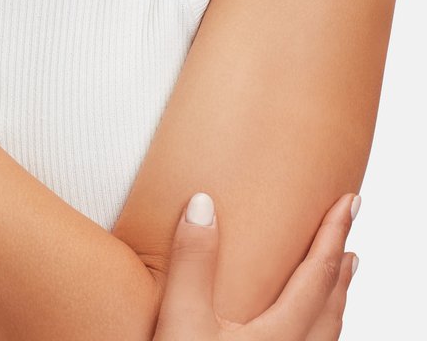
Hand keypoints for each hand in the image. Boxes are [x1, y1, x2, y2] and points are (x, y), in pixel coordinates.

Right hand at [155, 191, 356, 339]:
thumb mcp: (181, 322)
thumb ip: (192, 262)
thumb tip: (205, 204)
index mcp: (279, 336)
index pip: (317, 274)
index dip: (333, 233)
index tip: (349, 201)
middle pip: (331, 307)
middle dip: (341, 268)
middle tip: (349, 238)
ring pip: (326, 338)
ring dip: (335, 303)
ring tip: (337, 281)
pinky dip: (317, 334)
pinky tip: (301, 337)